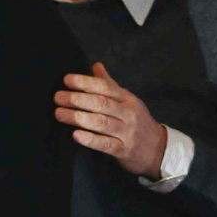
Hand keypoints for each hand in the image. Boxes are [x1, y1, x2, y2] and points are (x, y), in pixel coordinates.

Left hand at [54, 62, 166, 178]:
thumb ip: (109, 84)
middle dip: (77, 99)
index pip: (105, 87)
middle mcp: (127, 113)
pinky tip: (76, 135)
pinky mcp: (123, 150)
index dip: (85, 82)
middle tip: (58, 97)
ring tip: (60, 114)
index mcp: (127, 99)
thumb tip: (96, 65)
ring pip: (101, 122)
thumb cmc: (137, 122)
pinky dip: (90, 139)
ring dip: (78, 117)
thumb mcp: (127, 100)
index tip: (67, 80)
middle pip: (101, 103)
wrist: (158, 149)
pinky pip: (105, 144)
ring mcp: (126, 132)